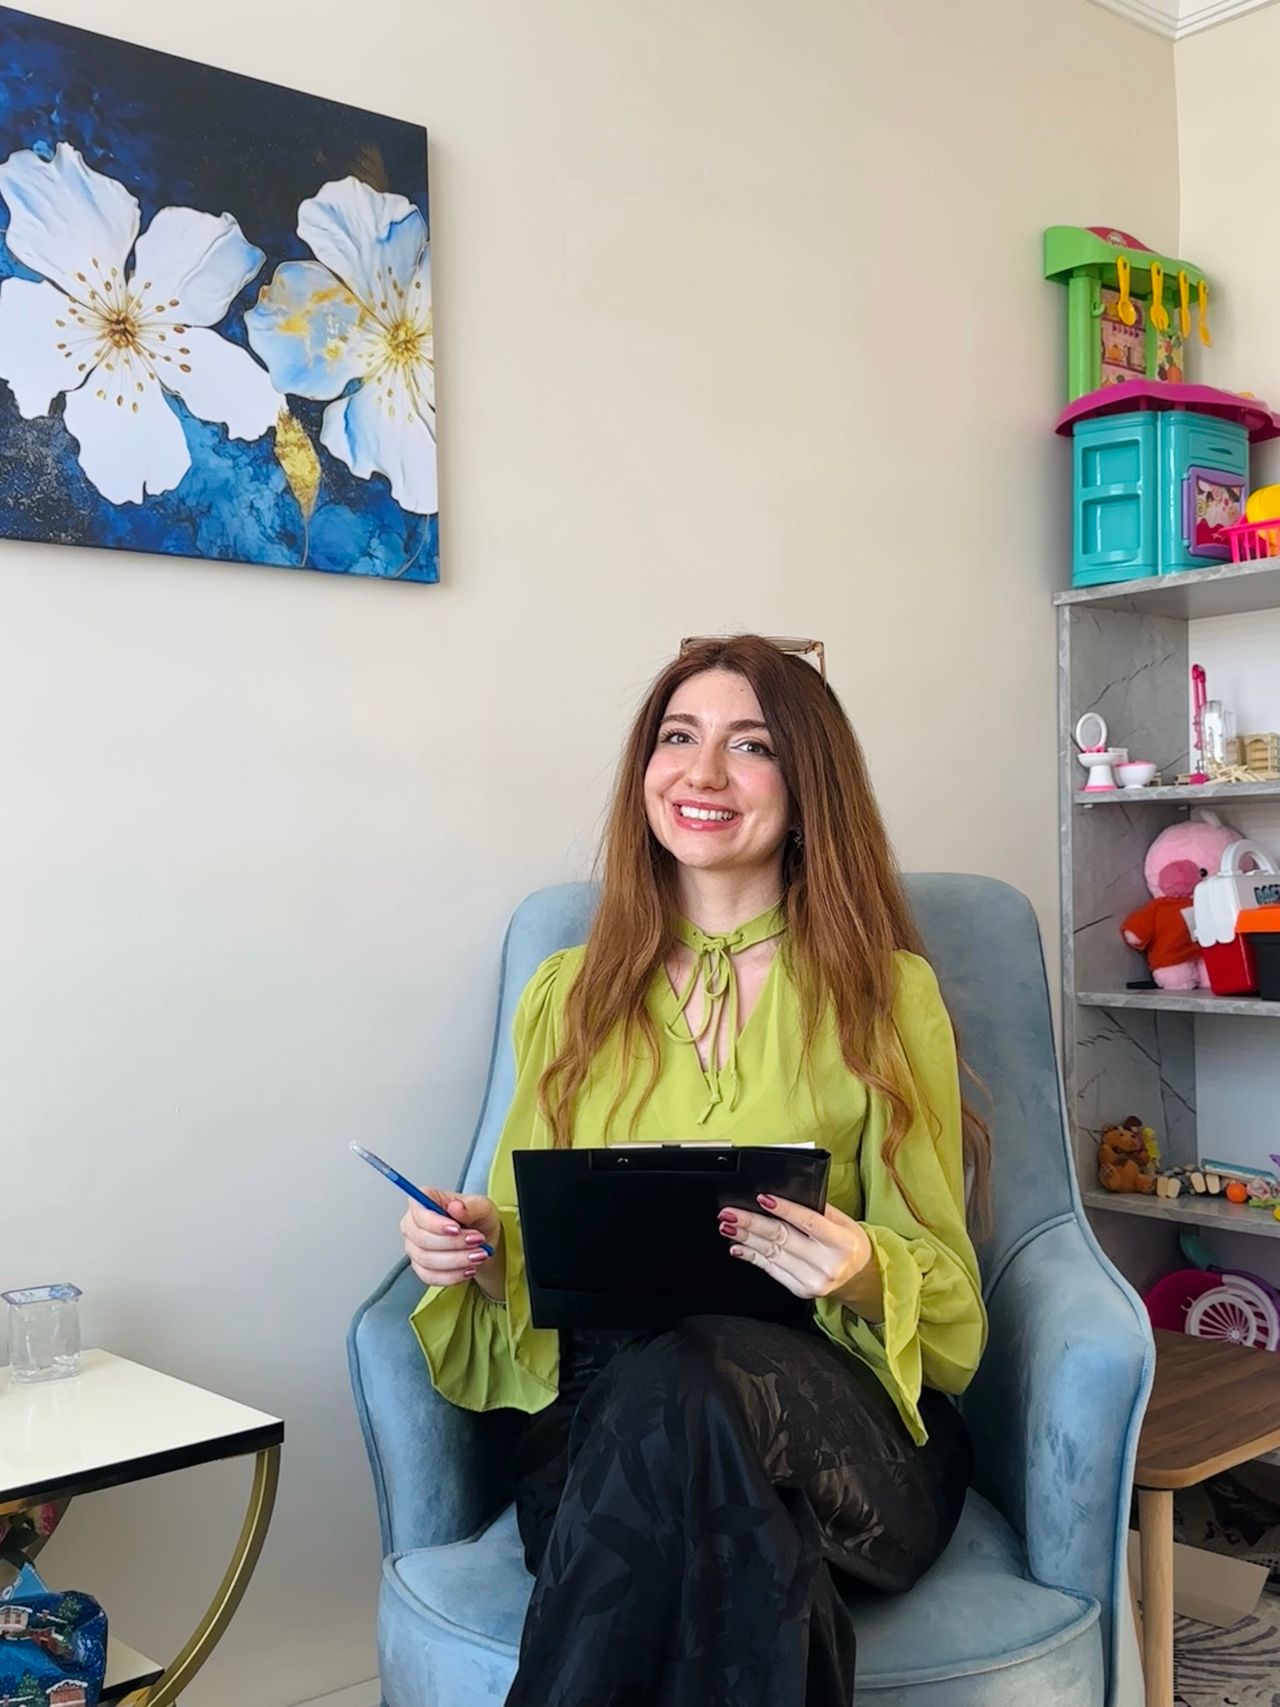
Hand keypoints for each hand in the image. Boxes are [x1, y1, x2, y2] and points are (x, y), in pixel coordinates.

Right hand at [401, 1191, 502, 1290]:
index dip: (435, 1223)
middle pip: (422, 1239)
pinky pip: (430, 1276)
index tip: (457, 1229)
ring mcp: (414, 1247)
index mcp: (425, 1201)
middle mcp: (413, 1224)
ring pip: (427, 1260)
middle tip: (477, 1242)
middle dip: (453, 1244)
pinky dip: (452, 1275)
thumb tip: (456, 1207)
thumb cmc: (478, 1218)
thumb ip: (471, 1206)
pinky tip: (468, 1269)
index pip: (418, 1211)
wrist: (482, 1242)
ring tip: (478, 1256)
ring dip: (456, 1260)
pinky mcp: (420, 1267)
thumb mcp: (483, 1207)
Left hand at [720, 1194, 883, 1318]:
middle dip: (752, 1223)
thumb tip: (783, 1195)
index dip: (784, 1209)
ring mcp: (812, 1280)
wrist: (858, 1277)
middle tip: (730, 1212)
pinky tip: (738, 1247)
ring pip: (771, 1254)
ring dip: (746, 1238)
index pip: (809, 1222)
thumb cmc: (848, 1244)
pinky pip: (771, 1270)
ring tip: (728, 1226)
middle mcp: (827, 1264)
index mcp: (841, 1242)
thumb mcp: (843, 1221)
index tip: (762, 1198)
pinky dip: (751, 1256)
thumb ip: (818, 1209)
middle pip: (783, 1238)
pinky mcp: (800, 1290)